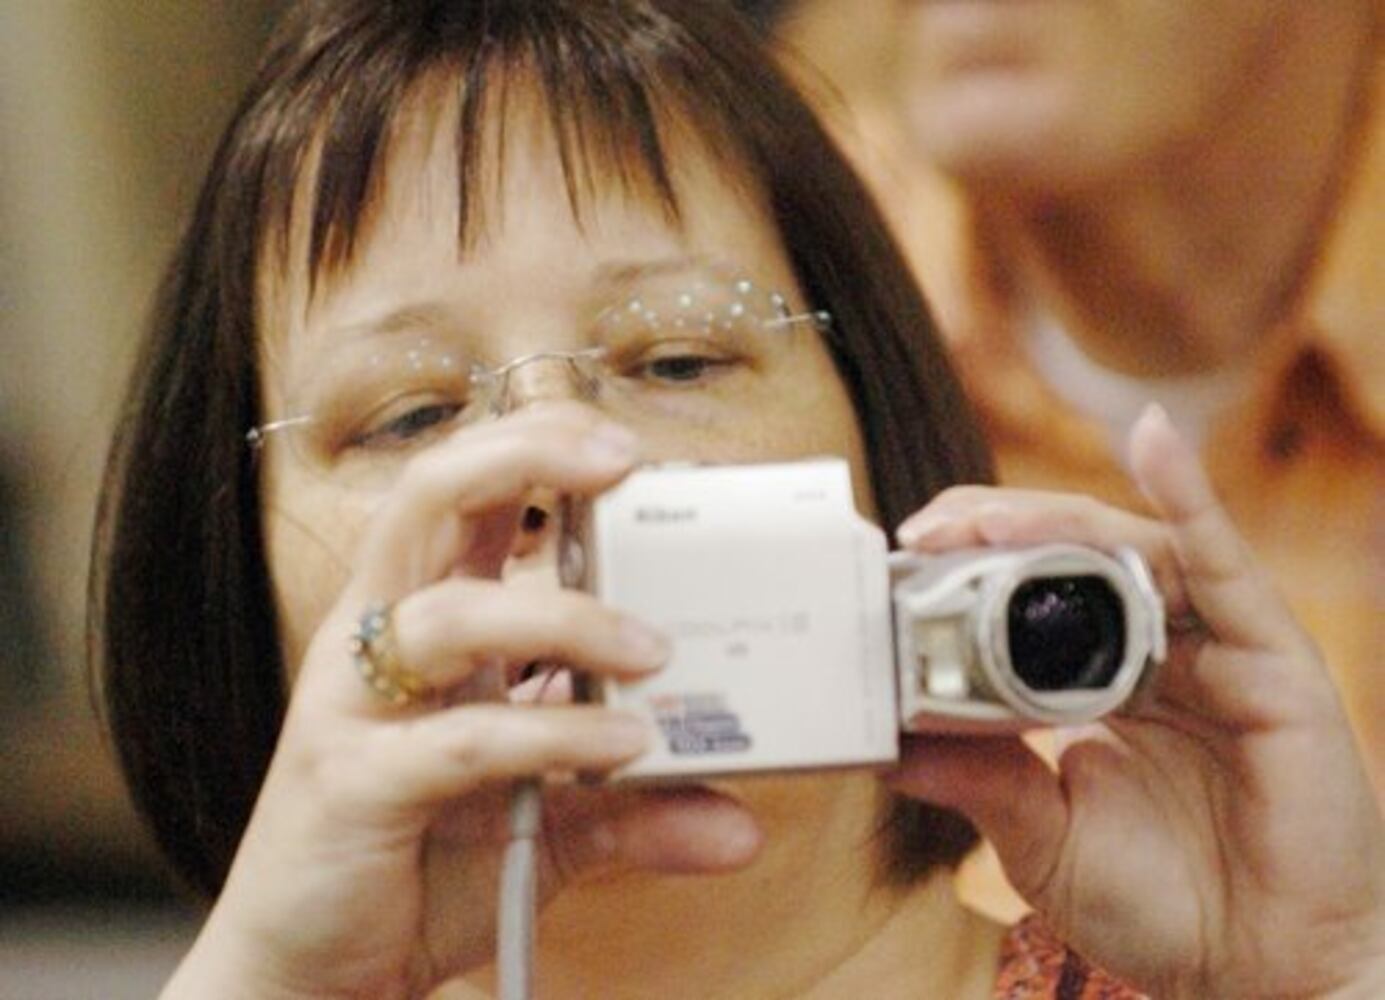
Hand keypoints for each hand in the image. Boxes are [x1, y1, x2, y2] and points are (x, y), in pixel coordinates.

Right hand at [164, 403, 761, 999]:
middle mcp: (378, 640)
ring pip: (448, 612)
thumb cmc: (420, 869)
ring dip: (565, 619)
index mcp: (423, 622)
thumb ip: (639, 812)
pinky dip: (547, 736)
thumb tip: (744, 823)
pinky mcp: (348, 780)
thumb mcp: (550, 830)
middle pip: (429, 497)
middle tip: (621, 463)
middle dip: (523, 456)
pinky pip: (458, 738)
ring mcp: (353, 705)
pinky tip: (619, 750)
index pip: (467, 494)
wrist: (315, 969)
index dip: (535, 445)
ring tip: (654, 652)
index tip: (627, 445)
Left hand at [890, 405, 1384, 998]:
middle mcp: (1160, 652)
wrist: (1263, 975)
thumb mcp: (1040, 838)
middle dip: (996, 531)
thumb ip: (978, 782)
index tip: (902, 558)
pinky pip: (1228, 565)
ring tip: (982, 519)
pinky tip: (1157, 440)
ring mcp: (1217, 649)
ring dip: (1055, 521)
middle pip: (1074, 556)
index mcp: (1102, 683)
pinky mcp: (1275, 661)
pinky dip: (1191, 498)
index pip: (1032, 593)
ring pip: (1133, 550)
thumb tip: (887, 745)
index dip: (971, 566)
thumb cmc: (1162, 908)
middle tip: (926, 530)